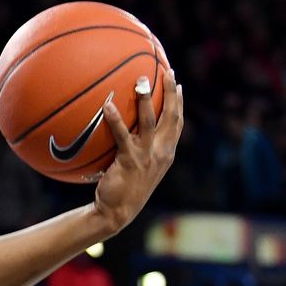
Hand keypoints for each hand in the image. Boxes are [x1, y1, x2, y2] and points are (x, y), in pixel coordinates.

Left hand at [94, 70, 182, 232]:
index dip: (179, 103)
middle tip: (167, 72)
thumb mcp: (139, 168)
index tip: (178, 84)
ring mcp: (146, 156)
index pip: (177, 123)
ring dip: (146, 99)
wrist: (117, 213)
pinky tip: (106, 106)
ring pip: (150, 121)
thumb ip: (141, 150)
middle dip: (171, 92)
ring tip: (141, 80)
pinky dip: (115, 119)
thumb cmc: (124, 190)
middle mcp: (161, 152)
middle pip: (171, 116)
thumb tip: (128, 131)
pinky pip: (122, 135)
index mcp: (166, 153)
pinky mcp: (129, 160)